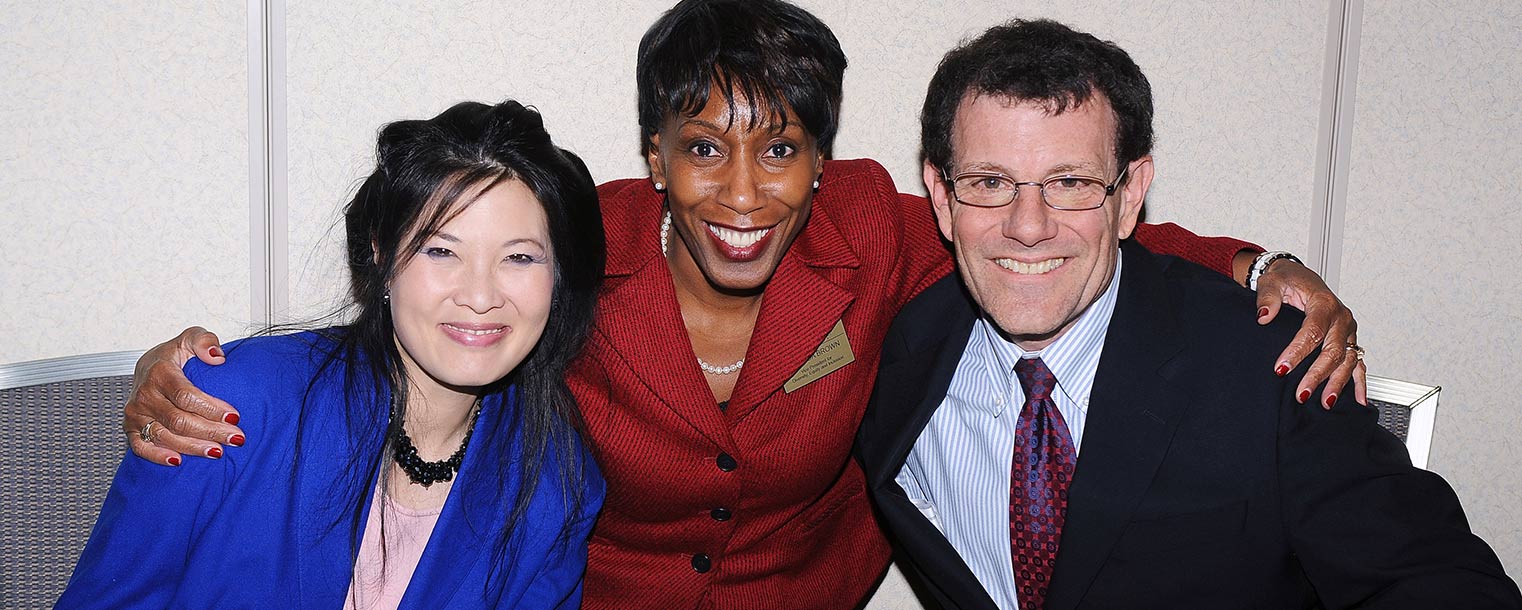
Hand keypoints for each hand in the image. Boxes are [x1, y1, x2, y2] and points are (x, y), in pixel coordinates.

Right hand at [124, 326, 242, 464]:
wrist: (147, 367)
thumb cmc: (173, 356)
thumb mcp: (191, 338)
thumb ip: (204, 341)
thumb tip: (216, 357)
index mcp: (160, 372)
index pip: (187, 396)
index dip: (211, 408)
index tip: (234, 416)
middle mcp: (145, 394)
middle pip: (179, 420)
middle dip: (210, 431)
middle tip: (235, 438)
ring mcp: (136, 413)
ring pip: (165, 436)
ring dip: (193, 447)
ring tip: (218, 451)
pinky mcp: (130, 427)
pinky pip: (140, 447)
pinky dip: (158, 456)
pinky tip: (178, 461)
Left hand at [1254, 260, 1366, 407]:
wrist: (1298, 277)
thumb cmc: (1287, 280)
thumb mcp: (1272, 282)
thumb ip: (1268, 297)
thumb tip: (1264, 315)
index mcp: (1323, 303)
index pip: (1312, 331)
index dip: (1297, 352)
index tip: (1281, 368)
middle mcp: (1341, 318)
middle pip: (1333, 350)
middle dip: (1318, 374)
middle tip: (1301, 392)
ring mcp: (1348, 330)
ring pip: (1348, 360)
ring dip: (1337, 382)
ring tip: (1324, 402)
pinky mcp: (1349, 339)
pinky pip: (1358, 362)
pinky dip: (1359, 382)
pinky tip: (1358, 400)